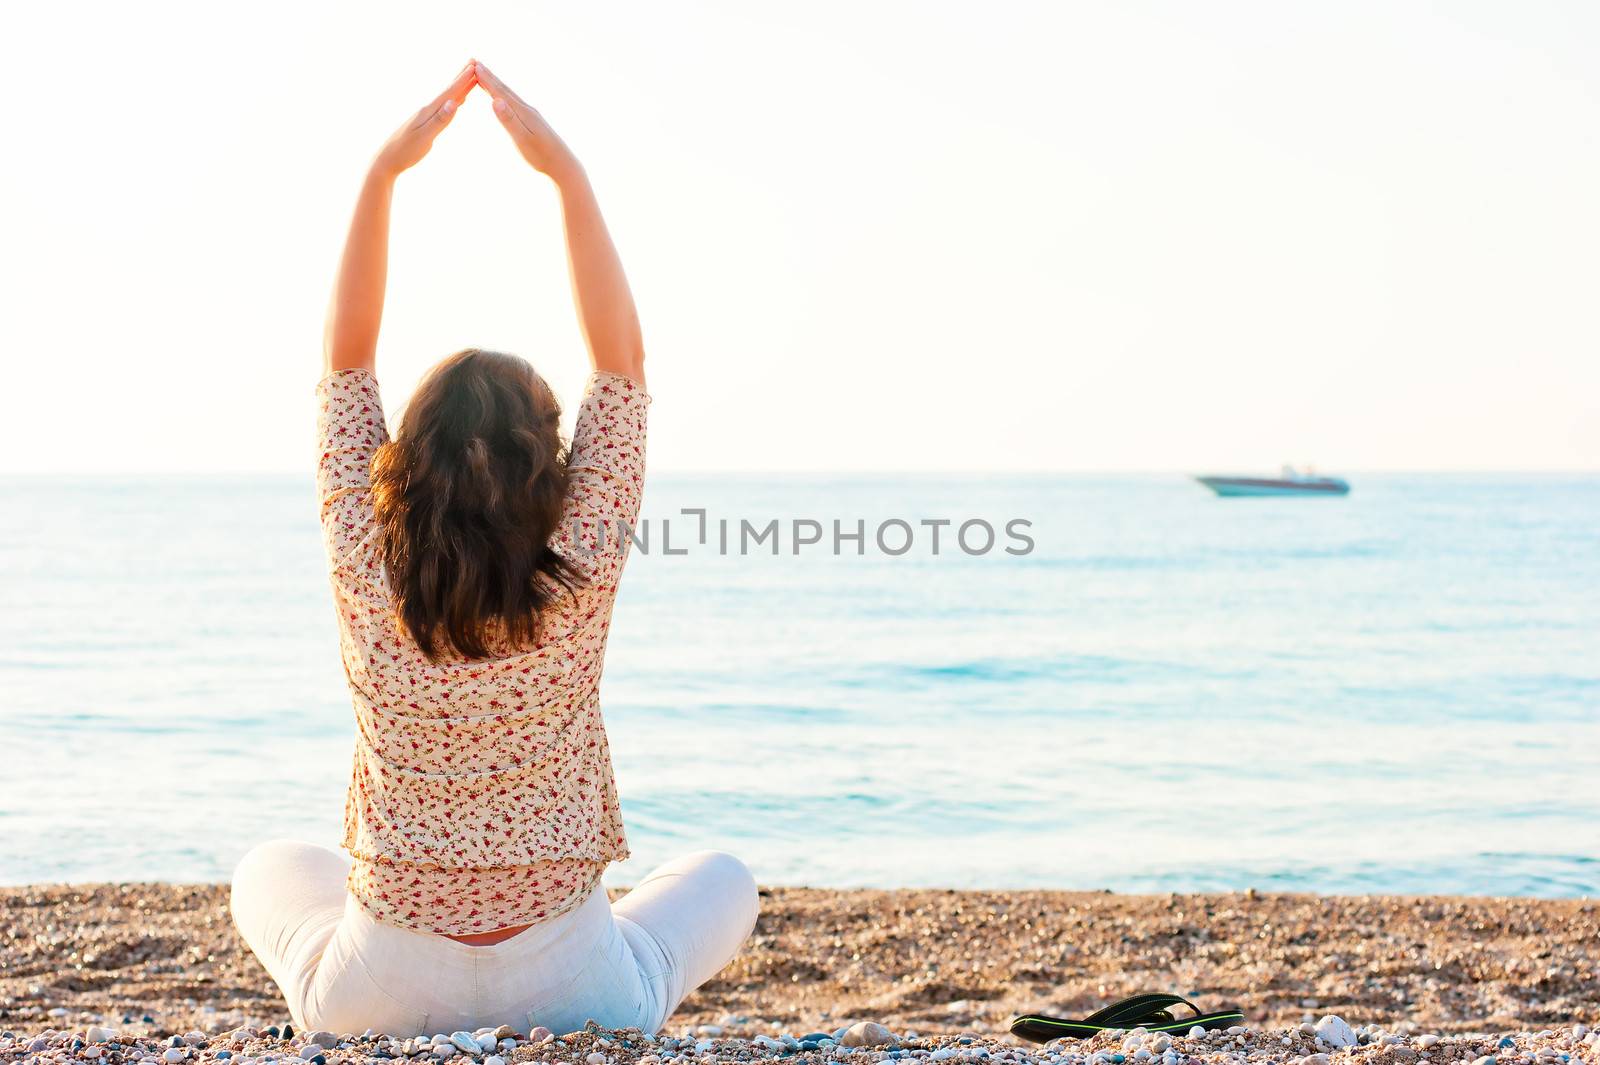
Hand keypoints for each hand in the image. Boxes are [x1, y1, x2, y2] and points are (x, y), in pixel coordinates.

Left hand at [372, 61, 476, 178]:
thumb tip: (453, 102)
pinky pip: (444, 106)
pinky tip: (457, 100)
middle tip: (474, 61)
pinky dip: (453, 99)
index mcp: (428, 111)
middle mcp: (427, 109)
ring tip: (469, 76)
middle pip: (448, 90)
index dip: (463, 80)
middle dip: (461, 76)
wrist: (388, 159)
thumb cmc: (406, 152)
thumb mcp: (425, 137)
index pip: (449, 93)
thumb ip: (440, 120)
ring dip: (458, 86)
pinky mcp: (426, 122)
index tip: (475, 67)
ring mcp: (426, 115)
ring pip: (447, 96)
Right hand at [474, 60, 581, 181]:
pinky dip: (505, 97)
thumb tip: (495, 100)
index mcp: (522, 112)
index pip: (500, 92)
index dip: (486, 79)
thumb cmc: (541, 156)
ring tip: (486, 76)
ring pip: (510, 96)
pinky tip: (504, 99)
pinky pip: (514, 104)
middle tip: (476, 62)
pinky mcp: (533, 121)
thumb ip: (509, 120)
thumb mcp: (522, 139)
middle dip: (490, 76)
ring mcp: (531, 115)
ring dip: (497, 85)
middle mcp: (527, 109)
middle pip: (505, 90)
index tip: (474, 65)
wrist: (563, 165)